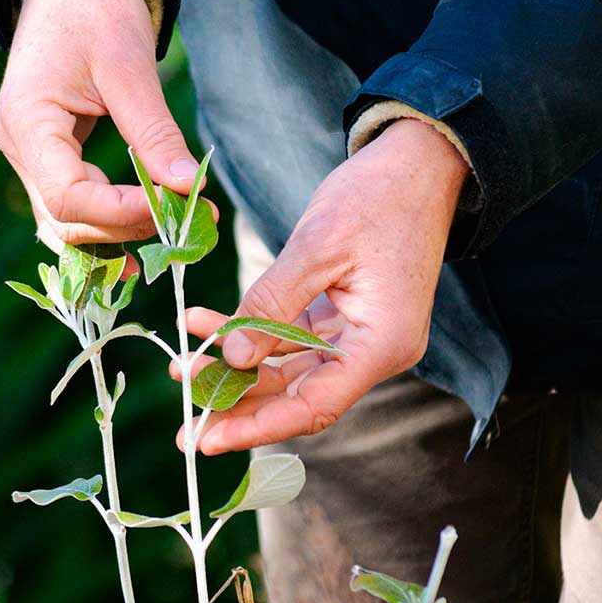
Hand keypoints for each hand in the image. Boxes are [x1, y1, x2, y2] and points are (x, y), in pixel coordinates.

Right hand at [0, 0, 200, 257]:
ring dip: (123, 231)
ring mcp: (29, 156)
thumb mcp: (129, 67)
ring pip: (70, 222)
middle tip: (189, 220)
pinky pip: (76, 206)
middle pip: (69, 220)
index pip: (69, 198)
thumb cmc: (94, 7)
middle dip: (129, 226)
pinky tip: (147, 223)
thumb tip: (190, 189)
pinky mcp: (48, 157)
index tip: (176, 205)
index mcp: (26, 122)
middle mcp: (18, 148)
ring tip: (175, 225)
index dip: (124, 212)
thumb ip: (156, 133)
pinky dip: (112, 219)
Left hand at [183, 119, 468, 453]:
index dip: (256, 428)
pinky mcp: (342, 318)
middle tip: (185, 426)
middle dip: (237, 408)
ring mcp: (358, 336)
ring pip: (287, 371)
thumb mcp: (316, 247)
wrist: (417, 162)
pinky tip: (206, 325)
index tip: (206, 440)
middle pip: (296, 397)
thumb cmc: (378, 195)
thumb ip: (270, 305)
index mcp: (380, 344)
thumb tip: (232, 358)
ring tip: (184, 365)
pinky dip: (250, 333)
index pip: (312, 407)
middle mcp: (372, 351)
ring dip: (235, 370)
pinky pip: (289, 339)